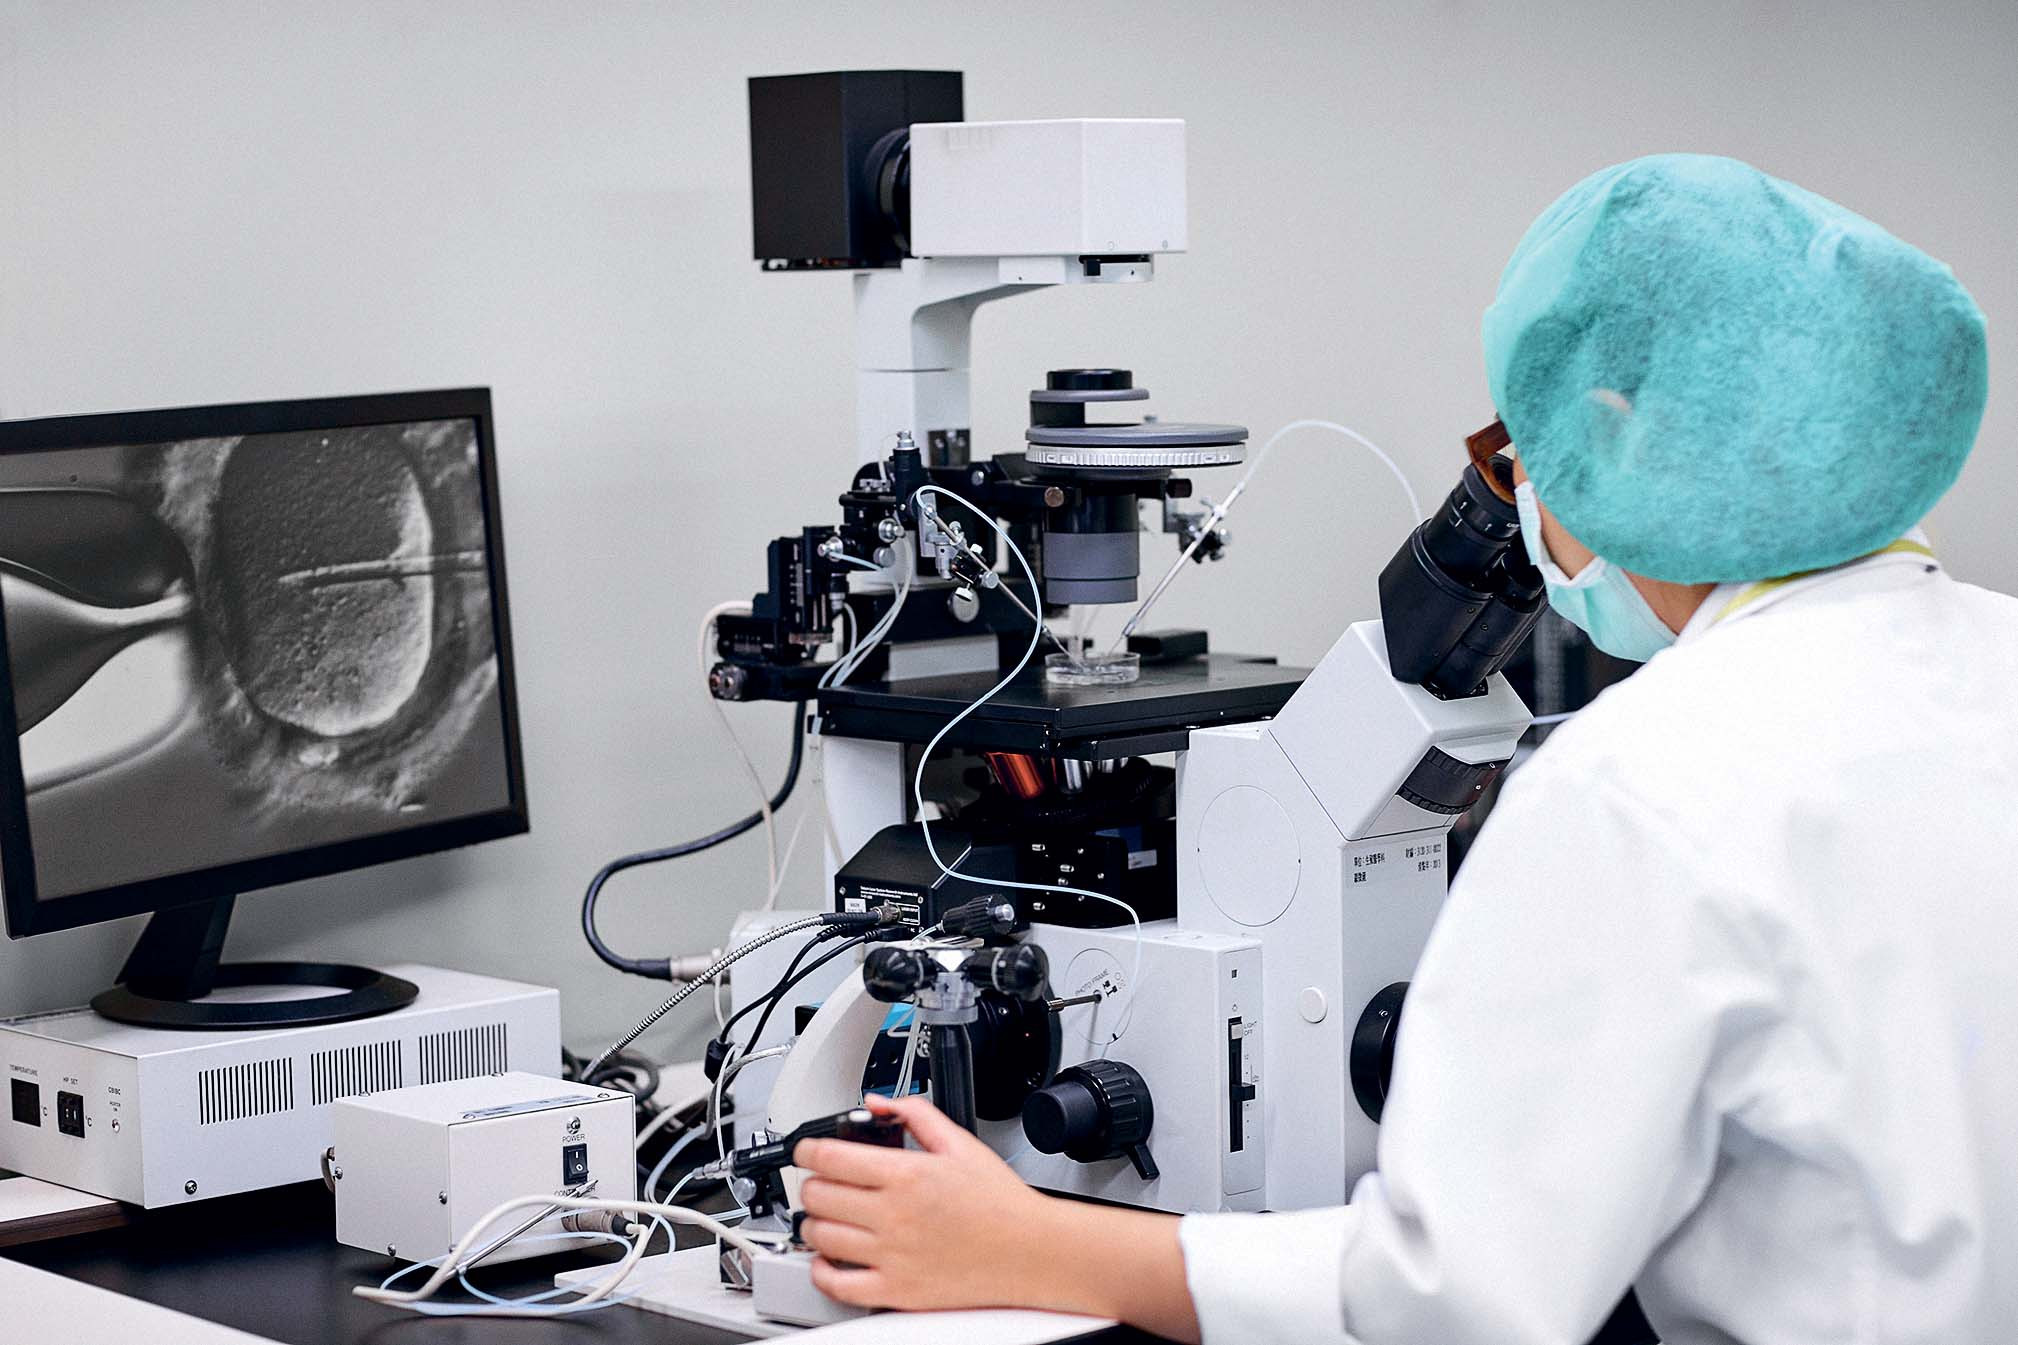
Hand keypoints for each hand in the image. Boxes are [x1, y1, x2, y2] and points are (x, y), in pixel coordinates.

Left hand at [794, 1094, 1050, 1311]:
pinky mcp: (896, 1290)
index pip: (830, 1157)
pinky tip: (829, 1259)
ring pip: (820, 1237)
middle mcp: (894, 1215)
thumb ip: (915, 1114)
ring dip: (814, 1223)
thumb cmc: (1000, 1203)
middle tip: (822, 1182)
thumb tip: (878, 1102)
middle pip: (818, 1195)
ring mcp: (892, 1255)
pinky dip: (821, 1271)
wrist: (1031, 1251)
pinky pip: (838, 1284)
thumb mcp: (960, 1143)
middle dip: (813, 1184)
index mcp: (908, 1174)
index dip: (807, 1150)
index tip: (806, 1151)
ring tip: (826, 1217)